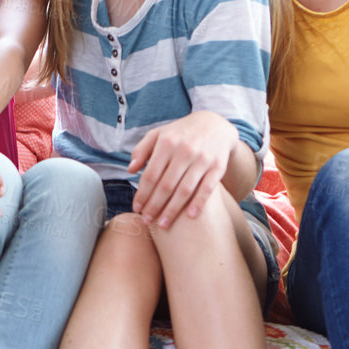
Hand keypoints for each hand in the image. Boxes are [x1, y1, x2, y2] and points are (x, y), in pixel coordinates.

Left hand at [127, 111, 235, 227]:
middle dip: (154, 206)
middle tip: (146, 221)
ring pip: (185, 190)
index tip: (136, 208)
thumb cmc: (181, 133)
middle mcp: (185, 151)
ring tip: (163, 224)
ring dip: (172, 210)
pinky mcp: (218, 167)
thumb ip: (142, 150)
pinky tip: (189, 216)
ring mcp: (203, 160)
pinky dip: (199, 203)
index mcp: (167, 143)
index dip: (142, 194)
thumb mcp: (159, 134)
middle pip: (166, 185)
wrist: (215, 124)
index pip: (151, 175)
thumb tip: (130, 169)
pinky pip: (207, 188)